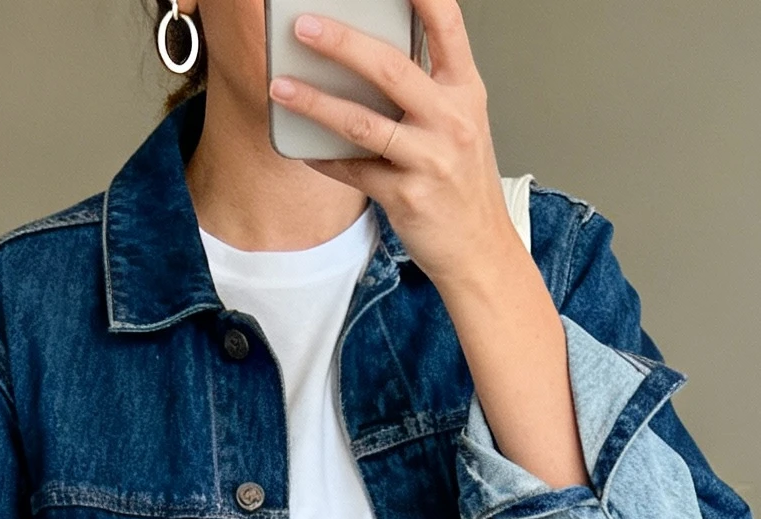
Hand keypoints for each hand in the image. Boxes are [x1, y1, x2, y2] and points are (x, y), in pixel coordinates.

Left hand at [269, 3, 506, 295]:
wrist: (479, 249)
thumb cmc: (463, 181)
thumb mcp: (461, 121)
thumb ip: (427, 85)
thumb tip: (371, 52)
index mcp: (465, 91)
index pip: (448, 26)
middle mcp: (451, 120)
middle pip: (391, 69)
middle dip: (341, 43)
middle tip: (304, 26)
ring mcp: (429, 160)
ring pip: (363, 123)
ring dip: (315, 103)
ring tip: (281, 87)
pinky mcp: (406, 197)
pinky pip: (353, 171)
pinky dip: (323, 157)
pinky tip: (303, 146)